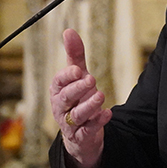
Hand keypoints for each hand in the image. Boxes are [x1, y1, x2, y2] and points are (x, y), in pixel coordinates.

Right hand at [49, 28, 111, 167]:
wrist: (80, 133)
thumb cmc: (77, 99)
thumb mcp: (77, 77)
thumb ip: (74, 56)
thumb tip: (69, 31)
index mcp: (58, 90)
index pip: (58, 81)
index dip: (67, 76)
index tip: (78, 69)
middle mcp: (61, 107)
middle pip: (66, 97)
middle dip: (78, 88)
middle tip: (91, 79)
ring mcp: (70, 123)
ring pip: (77, 115)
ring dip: (89, 105)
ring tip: (101, 96)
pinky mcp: (82, 136)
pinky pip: (88, 130)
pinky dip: (98, 122)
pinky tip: (108, 114)